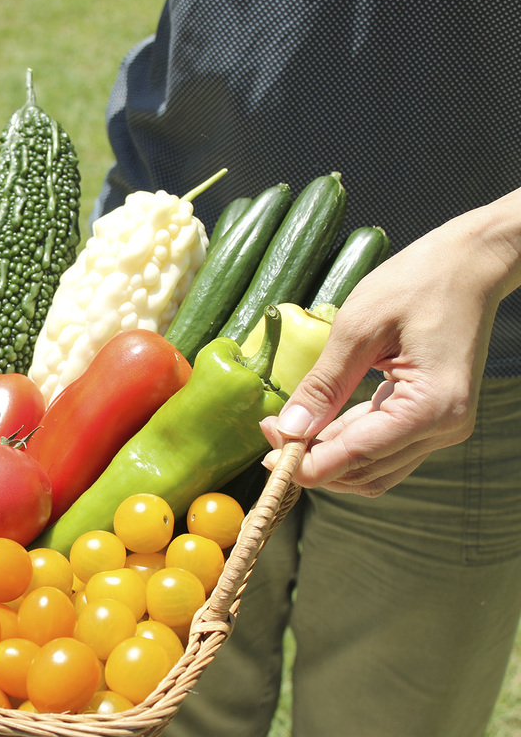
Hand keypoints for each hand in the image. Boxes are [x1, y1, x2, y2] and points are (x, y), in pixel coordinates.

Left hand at [261, 200, 519, 495]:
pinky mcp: (433, 419)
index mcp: (431, 407)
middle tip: (270, 432)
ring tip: (286, 427)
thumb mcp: (357, 328)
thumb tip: (289, 430)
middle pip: (364, 472)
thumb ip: (323, 385)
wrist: (469, 264)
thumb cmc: (417, 283)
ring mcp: (442, 427)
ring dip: (327, 457)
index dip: (306, 463)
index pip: (356, 457)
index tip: (266, 450)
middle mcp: (444, 428)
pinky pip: (383, 447)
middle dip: (312, 461)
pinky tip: (316, 422)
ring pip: (373, 468)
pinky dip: (346, 442)